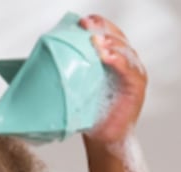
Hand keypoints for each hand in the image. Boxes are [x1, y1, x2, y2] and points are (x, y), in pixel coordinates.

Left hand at [81, 14, 147, 143]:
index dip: (97, 25)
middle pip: (117, 38)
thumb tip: (43, 59)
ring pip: (125, 50)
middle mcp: (125, 63)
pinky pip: (130, 70)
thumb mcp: (78, 88)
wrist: (104, 139)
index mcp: (112, 59)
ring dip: (110, 43)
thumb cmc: (91, 114)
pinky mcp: (137, 87)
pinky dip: (119, 61)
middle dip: (101, 30)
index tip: (81, 22)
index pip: (108, 35)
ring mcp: (133, 74)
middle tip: (86, 26)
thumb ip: (70, 71)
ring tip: (96, 41)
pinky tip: (107, 57)